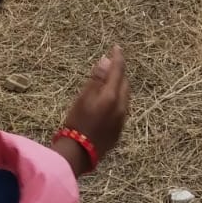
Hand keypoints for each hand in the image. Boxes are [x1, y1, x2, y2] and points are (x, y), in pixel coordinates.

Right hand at [58, 46, 130, 167]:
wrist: (78, 154)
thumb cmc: (76, 123)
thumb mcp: (82, 97)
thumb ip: (96, 79)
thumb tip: (106, 61)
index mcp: (112, 96)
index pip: (118, 71)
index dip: (118, 58)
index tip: (116, 47)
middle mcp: (122, 107)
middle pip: (125, 84)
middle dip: (119, 73)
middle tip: (111, 66)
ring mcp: (122, 120)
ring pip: (125, 97)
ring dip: (119, 87)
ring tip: (109, 82)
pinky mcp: (119, 131)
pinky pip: (122, 110)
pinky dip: (117, 101)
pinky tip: (108, 103)